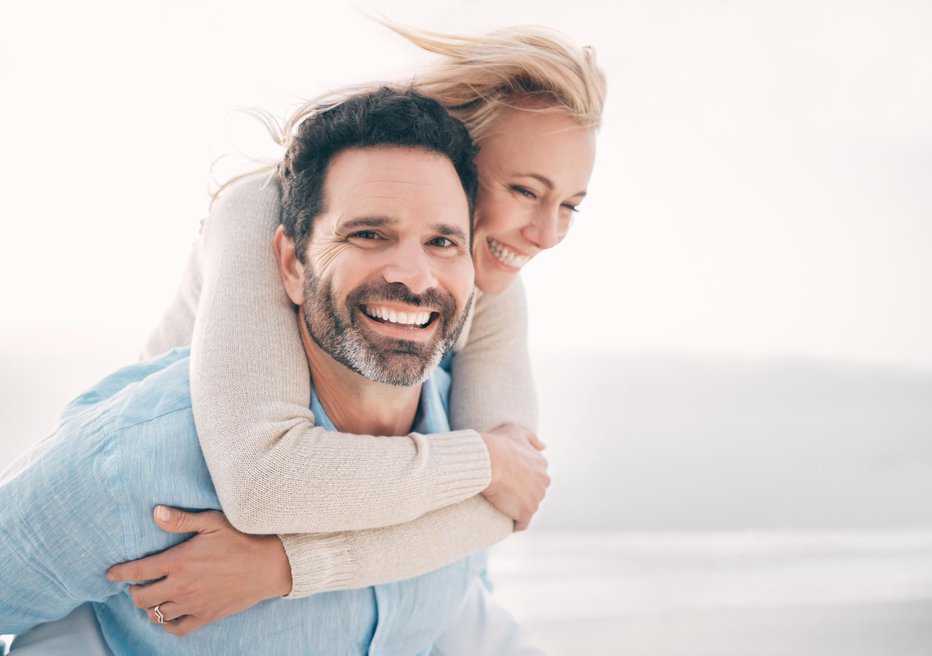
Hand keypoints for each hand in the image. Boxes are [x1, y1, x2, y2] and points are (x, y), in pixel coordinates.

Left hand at [106, 506, 291, 636]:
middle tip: (138, 584)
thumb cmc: (242, 539)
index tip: (111, 573)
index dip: (119, 573)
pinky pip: (177, 629)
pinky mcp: (206, 615)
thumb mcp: (213, 522)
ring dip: (150, 606)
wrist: (269, 565)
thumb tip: (155, 512)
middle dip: (134, 591)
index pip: (137, 571)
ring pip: (156, 614)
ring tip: (153, 597)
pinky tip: (169, 615)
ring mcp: (193, 604)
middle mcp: (181, 586)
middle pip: (141, 598)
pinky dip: (168, 625)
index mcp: (179, 561)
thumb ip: (181, 519)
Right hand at [479, 423, 549, 531]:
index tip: (507, 479)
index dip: (521, 478)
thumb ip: (532, 439)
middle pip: (534, 491)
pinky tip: (505, 521)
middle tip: (501, 492)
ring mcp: (537, 498)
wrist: (487, 461)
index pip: (535, 476)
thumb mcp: (516, 432)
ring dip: (517, 507)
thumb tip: (544, 446)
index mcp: (542, 464)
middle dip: (522, 493)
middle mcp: (544, 481)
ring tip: (499, 505)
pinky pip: (522, 523)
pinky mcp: (526, 512)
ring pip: (528, 507)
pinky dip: (515, 524)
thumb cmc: (498, 444)